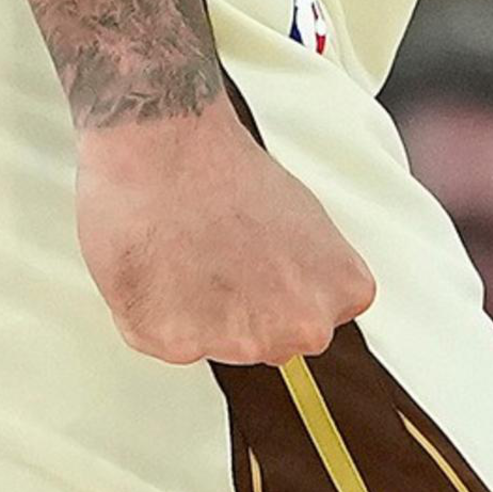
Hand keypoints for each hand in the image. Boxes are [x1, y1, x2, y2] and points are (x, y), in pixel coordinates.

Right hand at [75, 111, 373, 367]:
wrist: (165, 146)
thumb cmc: (226, 169)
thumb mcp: (305, 218)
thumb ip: (308, 273)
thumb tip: (289, 290)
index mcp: (341, 294)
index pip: (313, 321)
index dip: (277, 290)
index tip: (259, 263)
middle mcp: (298, 328)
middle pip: (266, 341)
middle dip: (242, 309)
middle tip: (218, 256)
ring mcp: (239, 341)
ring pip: (212, 345)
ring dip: (194, 314)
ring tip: (185, 253)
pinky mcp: (178, 344)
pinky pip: (161, 341)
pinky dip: (151, 311)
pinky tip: (158, 266)